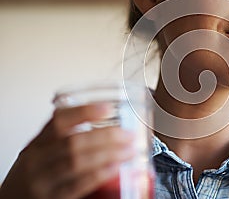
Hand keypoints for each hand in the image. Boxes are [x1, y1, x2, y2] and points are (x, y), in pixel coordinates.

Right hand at [0, 104, 134, 198]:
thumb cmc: (34, 175)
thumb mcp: (42, 153)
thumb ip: (65, 139)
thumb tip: (107, 125)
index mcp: (38, 143)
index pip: (59, 120)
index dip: (84, 112)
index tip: (108, 107)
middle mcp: (37, 160)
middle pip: (73, 141)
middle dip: (106, 136)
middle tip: (128, 133)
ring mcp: (43, 181)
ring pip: (77, 161)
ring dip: (108, 154)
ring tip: (129, 149)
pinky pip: (78, 185)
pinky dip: (99, 174)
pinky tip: (115, 167)